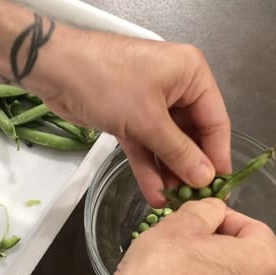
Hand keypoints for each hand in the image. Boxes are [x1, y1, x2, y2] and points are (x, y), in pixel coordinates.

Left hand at [30, 26, 230, 207]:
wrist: (56, 71)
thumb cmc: (108, 84)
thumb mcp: (149, 120)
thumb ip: (179, 151)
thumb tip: (205, 178)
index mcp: (191, 75)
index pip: (215, 121)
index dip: (217, 156)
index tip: (219, 187)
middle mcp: (175, 87)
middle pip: (190, 134)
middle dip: (189, 167)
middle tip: (193, 199)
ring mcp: (150, 102)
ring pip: (166, 142)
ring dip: (167, 171)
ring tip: (173, 202)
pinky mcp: (128, 116)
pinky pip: (144, 144)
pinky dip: (147, 166)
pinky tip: (153, 193)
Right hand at [102, 198, 275, 274]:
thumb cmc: (159, 274)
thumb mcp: (181, 223)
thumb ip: (206, 209)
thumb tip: (213, 211)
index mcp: (263, 265)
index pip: (253, 227)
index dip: (223, 216)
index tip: (197, 217)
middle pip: (244, 255)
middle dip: (215, 241)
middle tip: (183, 236)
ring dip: (207, 265)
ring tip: (174, 260)